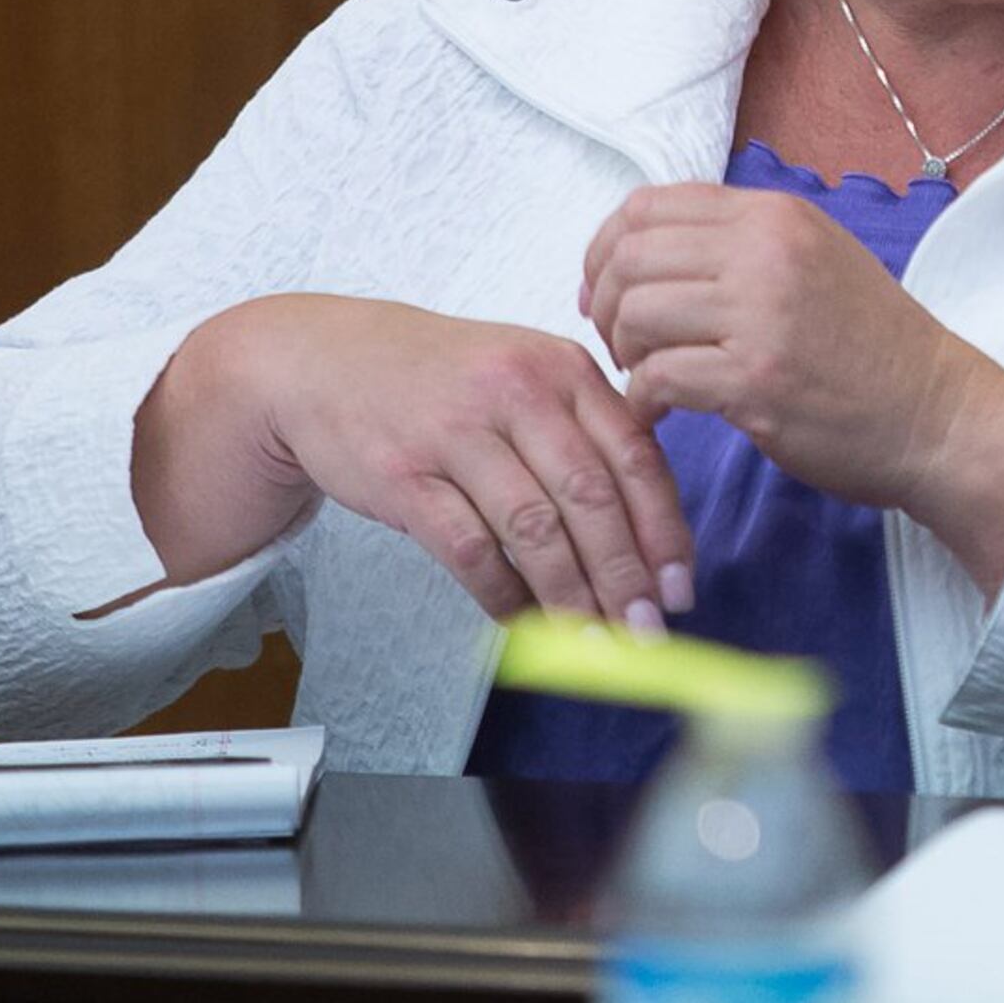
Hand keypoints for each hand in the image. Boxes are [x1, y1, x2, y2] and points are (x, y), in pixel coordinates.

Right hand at [139, 295, 695, 625]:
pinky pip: (470, 551)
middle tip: (647, 629)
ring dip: (572, 597)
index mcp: (561, 367)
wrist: (322, 359)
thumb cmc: (440, 377)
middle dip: (626, 576)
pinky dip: (503, 595)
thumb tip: (653, 527)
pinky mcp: (405, 475)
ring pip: (535, 531)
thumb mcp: (525, 373)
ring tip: (596, 643)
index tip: (681, 585)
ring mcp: (457, 433)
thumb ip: (587, 430)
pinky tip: (524, 622)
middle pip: (592, 499)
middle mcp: (516, 392)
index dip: (665, 529)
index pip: (635, 456)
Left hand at [580, 184, 1003, 594]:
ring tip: (647, 376)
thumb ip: (742, 243)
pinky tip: (660, 413)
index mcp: (777, 215)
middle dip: (605, 304)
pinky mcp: (758, 381)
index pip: (648, 206)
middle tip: (620, 342)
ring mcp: (763, 314)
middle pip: (631, 256)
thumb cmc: (874, 346)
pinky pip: (658, 377)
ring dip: (624, 352)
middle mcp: (767, 251)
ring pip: (636, 313)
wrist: (939, 414)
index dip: (606, 249)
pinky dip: (642, 399)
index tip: (606, 290)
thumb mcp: (815, 259)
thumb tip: (646, 251)